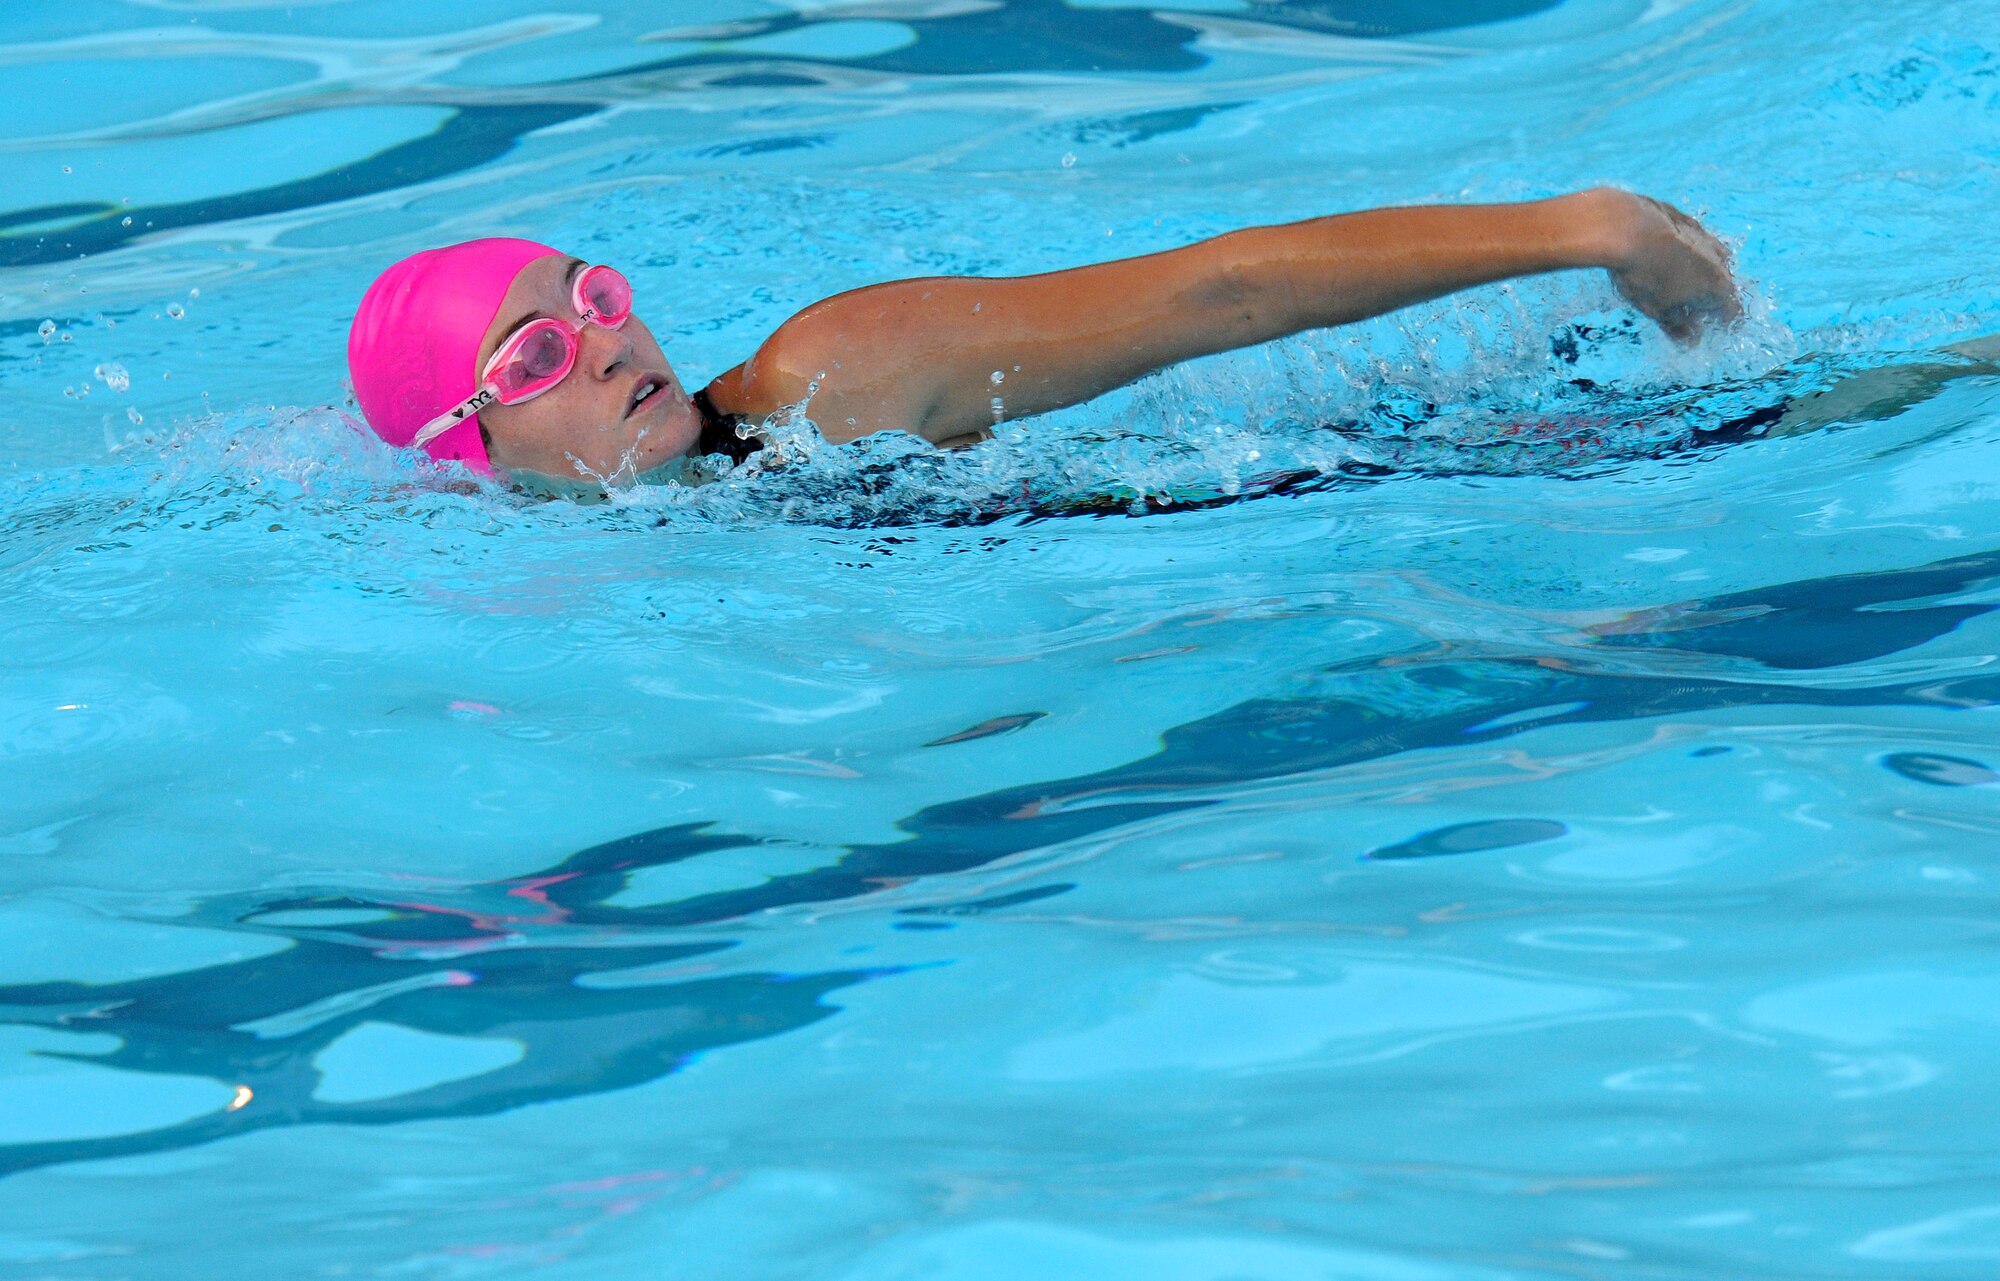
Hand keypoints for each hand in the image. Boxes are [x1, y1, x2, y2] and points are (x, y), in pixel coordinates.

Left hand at [1590, 189, 1741, 343]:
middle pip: (1722, 284)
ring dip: (1698, 274)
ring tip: (1675, 284)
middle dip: (1708, 299)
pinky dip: (1683, 252)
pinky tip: (1663, 256)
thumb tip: (1692, 340)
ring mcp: (1704, 236)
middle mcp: (1719, 259)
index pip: (1733, 311)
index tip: (1713, 328)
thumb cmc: (1643, 275)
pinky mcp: (1685, 220)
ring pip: (1709, 259)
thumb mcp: (1657, 310)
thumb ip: (1678, 327)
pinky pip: (1691, 241)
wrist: (1625, 228)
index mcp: (1718, 286)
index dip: (1725, 323)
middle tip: (1688, 310)